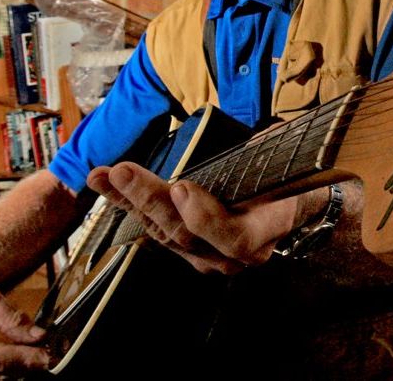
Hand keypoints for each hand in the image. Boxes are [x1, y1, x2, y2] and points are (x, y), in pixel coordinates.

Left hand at [86, 162, 298, 273]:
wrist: (289, 205)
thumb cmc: (288, 176)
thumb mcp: (286, 162)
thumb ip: (271, 158)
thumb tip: (268, 135)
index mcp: (267, 232)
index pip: (236, 239)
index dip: (206, 218)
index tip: (182, 188)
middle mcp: (236, 255)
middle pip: (188, 235)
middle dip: (151, 201)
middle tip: (123, 173)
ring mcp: (209, 257)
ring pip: (165, 234)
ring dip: (129, 202)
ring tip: (104, 176)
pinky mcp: (187, 250)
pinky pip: (155, 230)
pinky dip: (128, 205)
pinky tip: (105, 184)